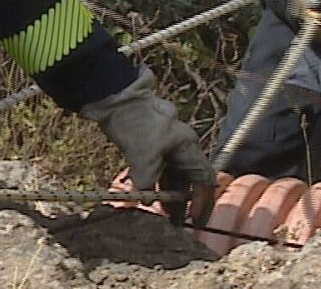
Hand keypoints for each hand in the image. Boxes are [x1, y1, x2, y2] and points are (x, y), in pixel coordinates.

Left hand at [81, 66, 215, 223]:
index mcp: (187, 145)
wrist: (116, 97)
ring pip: (173, 173)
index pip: (204, 178)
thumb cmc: (135, 122)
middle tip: (175, 222)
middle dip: (183, 201)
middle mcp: (181, 144)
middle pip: (189, 178)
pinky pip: (160, 168)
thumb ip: (147, 182)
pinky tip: (148, 195)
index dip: (201, 200)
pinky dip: (156, 182)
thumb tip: (146, 200)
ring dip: (168, 193)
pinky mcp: (151, 143)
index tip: (193, 219)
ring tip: (162, 214)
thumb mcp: (142, 157)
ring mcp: (166, 143)